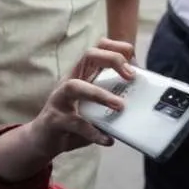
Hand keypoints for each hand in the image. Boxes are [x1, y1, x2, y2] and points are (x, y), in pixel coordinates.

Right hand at [25, 38, 135, 157]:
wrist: (44, 141)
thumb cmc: (74, 121)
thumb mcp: (95, 106)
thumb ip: (113, 98)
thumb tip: (143, 97)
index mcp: (82, 75)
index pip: (98, 48)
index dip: (117, 48)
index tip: (134, 62)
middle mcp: (70, 81)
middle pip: (88, 55)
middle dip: (112, 60)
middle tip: (130, 77)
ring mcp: (59, 99)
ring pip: (74, 86)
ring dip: (99, 94)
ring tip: (119, 106)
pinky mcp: (55, 119)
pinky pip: (75, 123)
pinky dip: (93, 132)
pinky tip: (107, 139)